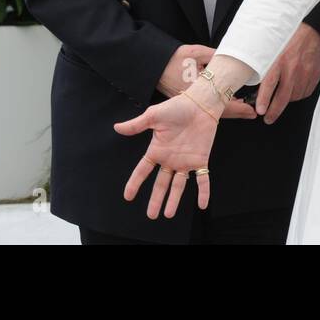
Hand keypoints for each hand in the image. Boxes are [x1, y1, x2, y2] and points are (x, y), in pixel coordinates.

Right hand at [115, 87, 221, 217]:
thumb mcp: (153, 116)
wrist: (200, 103)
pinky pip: (202, 178)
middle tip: (151, 216)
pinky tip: (202, 205)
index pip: (143, 170)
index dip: (135, 183)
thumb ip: (136, 125)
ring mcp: (185, 161)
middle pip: (161, 184)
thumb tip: (116, 128)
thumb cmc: (177, 107)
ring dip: (174, 200)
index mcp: (157, 150)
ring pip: (179, 185)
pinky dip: (203, 191)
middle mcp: (170, 159)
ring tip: (168, 214)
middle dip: (156, 199)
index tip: (128, 197)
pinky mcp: (201, 159)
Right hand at [158, 44, 256, 119]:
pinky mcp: (185, 101)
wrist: (154, 64)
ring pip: (211, 110)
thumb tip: (233, 57)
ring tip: (243, 109)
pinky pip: (203, 107)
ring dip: (227, 110)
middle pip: (219, 110)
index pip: (222, 102)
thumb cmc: (174, 58)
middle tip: (252, 113)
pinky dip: (216, 107)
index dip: (238, 107)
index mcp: (198, 89)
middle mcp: (193, 100)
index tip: (250, 110)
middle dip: (237, 112)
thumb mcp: (196, 52)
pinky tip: (225, 104)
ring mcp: (188, 102)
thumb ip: (215, 56)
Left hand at [255, 24, 319, 124]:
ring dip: (287, 101)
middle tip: (268, 118)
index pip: (270, 84)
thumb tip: (253, 75)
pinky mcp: (314, 75)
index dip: (264, 99)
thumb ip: (266, 60)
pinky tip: (294, 92)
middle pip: (283, 97)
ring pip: (294, 96)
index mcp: (280, 59)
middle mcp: (293, 68)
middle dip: (274, 111)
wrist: (315, 29)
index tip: (260, 110)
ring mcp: (305, 73)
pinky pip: (305, 91)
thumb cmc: (292, 35)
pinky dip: (299, 94)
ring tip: (280, 101)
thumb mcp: (274, 44)